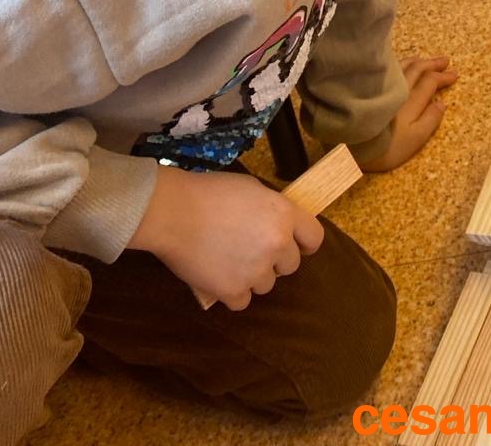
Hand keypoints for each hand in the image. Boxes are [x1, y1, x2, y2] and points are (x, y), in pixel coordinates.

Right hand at [128, 165, 323, 311]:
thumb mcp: (253, 189)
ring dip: (252, 277)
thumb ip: (273, 210)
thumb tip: (280, 224)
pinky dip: (232, 292)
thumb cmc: (211, 193)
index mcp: (285, 215)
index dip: (303, 243)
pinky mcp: (233, 291)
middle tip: (250, 249)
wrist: (175, 212)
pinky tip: (219, 276)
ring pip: (266, 285)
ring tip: (229, 260)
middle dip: (274, 260)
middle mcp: (277, 245)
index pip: (314, 238)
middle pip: (290, 266)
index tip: (293, 244)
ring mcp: (256, 270)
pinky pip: (243, 301)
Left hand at [359, 55, 457, 172]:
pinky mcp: (367, 87)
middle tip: (445, 60)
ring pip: (402, 66)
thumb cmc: (386, 147)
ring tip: (424, 59)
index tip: (455, 74)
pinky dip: (400, 64)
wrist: (350, 146)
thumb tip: (442, 103)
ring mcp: (382, 85)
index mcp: (411, 100)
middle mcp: (398, 88)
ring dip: (417, 61)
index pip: (430, 82)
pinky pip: (389, 69)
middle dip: (433, 64)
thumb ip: (430, 120)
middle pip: (418, 70)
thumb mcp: (414, 139)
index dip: (443, 77)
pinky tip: (399, 65)